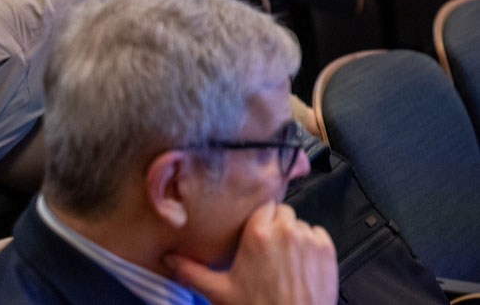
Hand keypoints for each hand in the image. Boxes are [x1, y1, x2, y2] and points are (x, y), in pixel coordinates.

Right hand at [167, 203, 336, 304]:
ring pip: (300, 224)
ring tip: (286, 260)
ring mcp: (308, 240)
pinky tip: (302, 264)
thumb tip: (170, 260)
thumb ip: (191, 271)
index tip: (255, 232)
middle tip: (269, 249)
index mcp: (257, 234)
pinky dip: (313, 245)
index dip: (258, 220)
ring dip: (295, 236)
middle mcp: (284, 231)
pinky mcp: (327, 252)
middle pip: (282, 212)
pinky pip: (319, 235)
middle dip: (276, 226)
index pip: (261, 205)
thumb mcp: (219, 292)